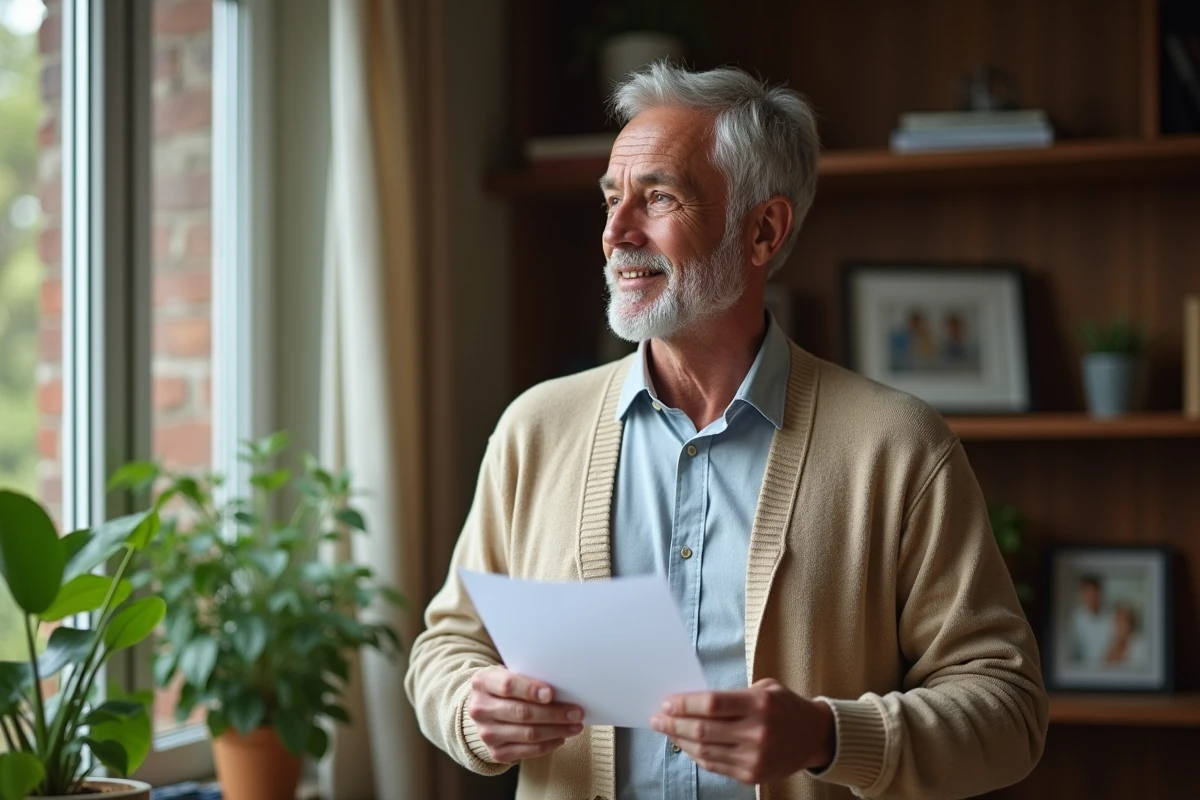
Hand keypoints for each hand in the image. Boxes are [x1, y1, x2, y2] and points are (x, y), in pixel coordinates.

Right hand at [466, 666, 584, 763]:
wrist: (484, 708)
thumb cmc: (505, 686)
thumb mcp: (509, 672)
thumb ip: (529, 676)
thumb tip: (562, 686)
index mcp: (482, 682)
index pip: (508, 686)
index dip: (531, 690)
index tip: (552, 693)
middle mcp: (480, 709)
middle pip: (522, 713)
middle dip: (554, 713)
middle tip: (576, 712)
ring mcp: (486, 733)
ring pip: (528, 734)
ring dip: (556, 730)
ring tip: (575, 725)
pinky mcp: (495, 752)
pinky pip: (527, 751)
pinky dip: (548, 744)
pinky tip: (561, 737)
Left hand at [650, 678, 835, 783]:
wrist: (815, 737)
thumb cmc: (785, 707)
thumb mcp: (764, 688)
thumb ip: (732, 696)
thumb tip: (692, 702)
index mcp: (760, 705)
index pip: (712, 704)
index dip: (685, 704)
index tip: (667, 702)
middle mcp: (757, 733)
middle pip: (703, 729)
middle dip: (674, 723)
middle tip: (658, 717)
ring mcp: (754, 757)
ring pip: (704, 750)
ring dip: (679, 740)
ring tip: (666, 730)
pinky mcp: (752, 775)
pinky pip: (714, 765)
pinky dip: (695, 754)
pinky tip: (685, 744)